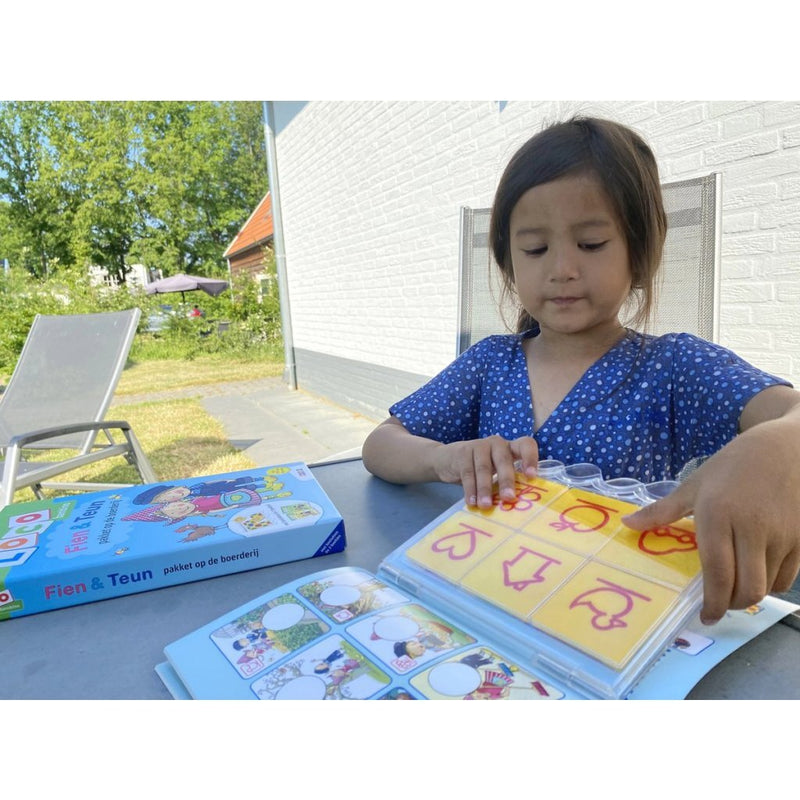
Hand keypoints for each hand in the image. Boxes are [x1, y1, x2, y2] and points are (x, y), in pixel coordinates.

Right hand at [431, 435, 539, 508]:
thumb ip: (506, 482)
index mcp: (511, 447)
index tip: (532, 476)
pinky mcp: (463, 452)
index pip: (526, 445)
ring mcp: (479, 446)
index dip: (531, 458)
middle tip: (509, 498)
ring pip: (484, 468)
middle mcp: (497, 443)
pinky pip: (468, 473)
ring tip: (486, 505)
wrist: (448, 459)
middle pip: (504, 460)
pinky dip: (470, 489)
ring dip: (485, 489)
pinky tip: (471, 502)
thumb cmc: (480, 469)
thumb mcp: (496, 471)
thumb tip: (517, 507)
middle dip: (507, 480)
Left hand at [623, 421, 799, 624]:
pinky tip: (757, 573)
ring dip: (750, 595)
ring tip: (735, 587)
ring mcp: (782, 537)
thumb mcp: (695, 485)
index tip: (706, 616)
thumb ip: (662, 511)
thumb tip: (627, 525)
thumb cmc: (734, 465)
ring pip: (768, 587)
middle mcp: (752, 530)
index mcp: (719, 516)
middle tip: (719, 602)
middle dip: (731, 604)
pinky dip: (772, 584)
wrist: (787, 448)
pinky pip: (788, 577)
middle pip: (747, 589)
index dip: (713, 602)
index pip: (718, 573)